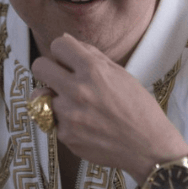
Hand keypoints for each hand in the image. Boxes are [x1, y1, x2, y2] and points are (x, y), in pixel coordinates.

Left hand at [30, 33, 187, 182]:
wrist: (148, 147)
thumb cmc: (139, 109)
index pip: (58, 44)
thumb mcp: (121, 75)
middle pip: (39, 67)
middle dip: (48, 69)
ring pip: (40, 96)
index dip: (63, 51)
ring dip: (53, 97)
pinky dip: (63, 120)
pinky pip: (52, 120)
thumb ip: (93, 57)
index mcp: (94, 70)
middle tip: (59, 77)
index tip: (67, 59)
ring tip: (72, 104)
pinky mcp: (66, 136)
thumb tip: (68, 41)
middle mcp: (78, 90)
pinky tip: (82, 124)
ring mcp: (69, 115)